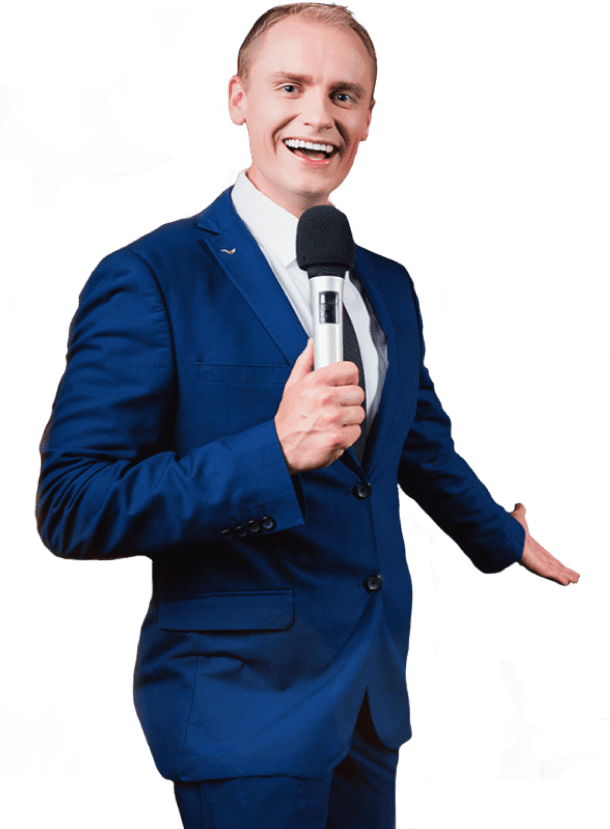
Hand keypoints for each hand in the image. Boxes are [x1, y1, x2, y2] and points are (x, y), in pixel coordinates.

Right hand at [274, 338, 365, 474]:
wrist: (281, 448)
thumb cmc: (288, 419)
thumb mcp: (292, 386)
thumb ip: (305, 362)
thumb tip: (313, 345)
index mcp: (315, 382)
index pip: (350, 370)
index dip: (348, 379)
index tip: (343, 385)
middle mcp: (325, 399)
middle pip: (358, 393)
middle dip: (349, 401)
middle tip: (335, 407)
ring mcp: (333, 419)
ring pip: (359, 413)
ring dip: (348, 419)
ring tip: (332, 422)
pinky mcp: (338, 438)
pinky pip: (357, 431)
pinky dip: (347, 435)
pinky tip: (333, 433)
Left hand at [511, 502, 579, 586]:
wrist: (504, 534)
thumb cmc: (509, 527)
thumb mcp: (518, 517)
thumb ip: (520, 512)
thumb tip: (519, 504)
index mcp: (532, 548)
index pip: (547, 557)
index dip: (555, 562)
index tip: (561, 566)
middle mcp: (535, 557)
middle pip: (554, 566)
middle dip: (564, 571)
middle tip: (574, 577)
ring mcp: (536, 564)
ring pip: (554, 571)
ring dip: (565, 575)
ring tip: (576, 580)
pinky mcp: (537, 567)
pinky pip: (550, 574)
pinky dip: (559, 578)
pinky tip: (567, 583)